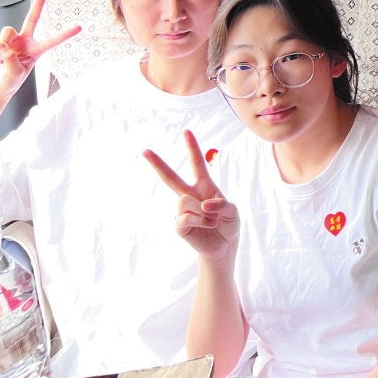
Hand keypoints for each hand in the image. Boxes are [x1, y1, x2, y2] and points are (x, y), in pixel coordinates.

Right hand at [0, 0, 80, 103]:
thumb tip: (3, 44)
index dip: (65, 34)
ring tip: (0, 59)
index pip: (52, 41)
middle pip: (32, 18)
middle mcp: (24, 42)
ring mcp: (10, 41)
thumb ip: (11, 58)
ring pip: (7, 32)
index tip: (79, 27)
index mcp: (35, 51)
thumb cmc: (8, 83)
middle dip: (39, 3)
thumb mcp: (15, 74)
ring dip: (2, 44)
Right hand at [145, 130, 239, 261]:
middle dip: (157, 164)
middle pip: (170, 177)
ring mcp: (182, 210)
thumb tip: (202, 204)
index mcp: (204, 186)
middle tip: (144, 150)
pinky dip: (202, 222)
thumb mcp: (232, 211)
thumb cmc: (228, 223)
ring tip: (213, 220)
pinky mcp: (179, 225)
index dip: (192, 148)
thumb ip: (221, 204)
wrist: (224, 245)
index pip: (197, 163)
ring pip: (185, 201)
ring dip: (205, 212)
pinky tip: (207, 225)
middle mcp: (190, 195)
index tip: (186, 131)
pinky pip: (186, 218)